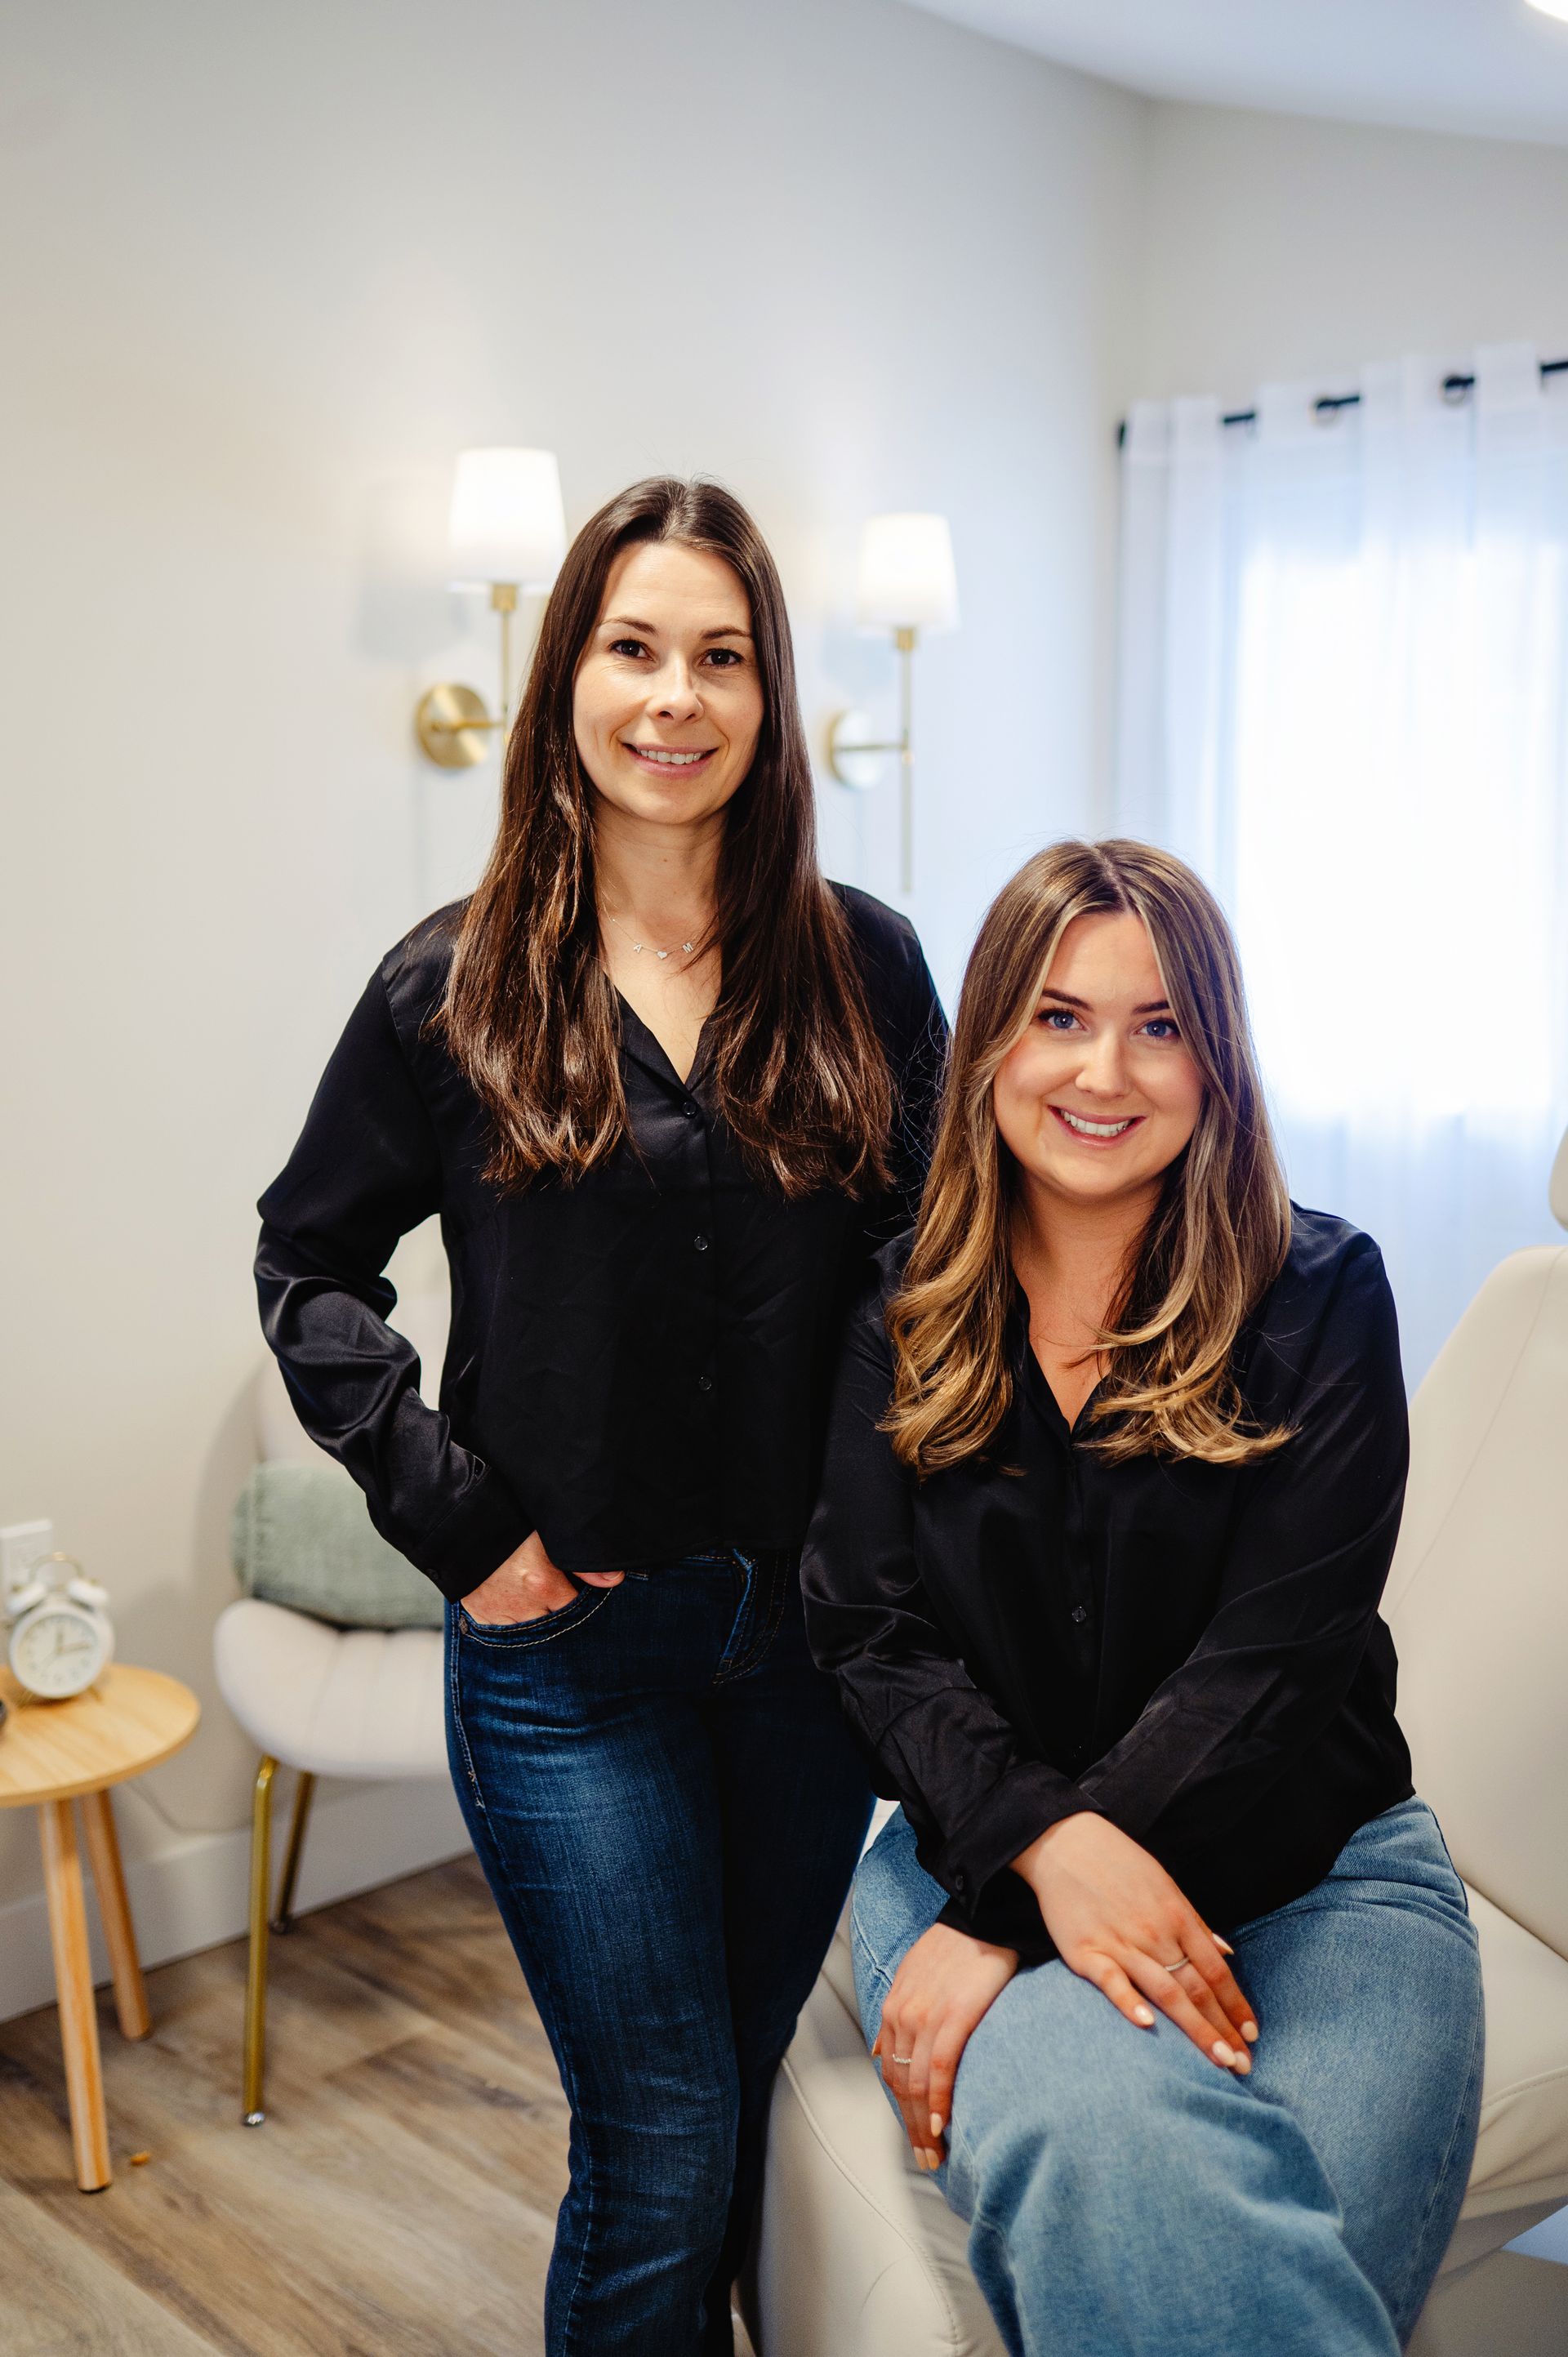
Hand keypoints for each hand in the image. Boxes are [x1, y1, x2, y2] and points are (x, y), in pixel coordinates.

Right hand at [460, 1530, 623, 1625]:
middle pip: (555, 1628)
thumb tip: (615, 1580)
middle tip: (562, 1602)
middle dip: (562, 1618)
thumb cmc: (508, 1522)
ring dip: (538, 1622)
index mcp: (543, 1585)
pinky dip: (514, 1625)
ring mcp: (498, 1614)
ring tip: (542, 1606)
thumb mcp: (548, 1535)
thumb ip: (582, 1561)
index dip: (582, 1603)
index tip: (582, 1594)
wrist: (458, 1523)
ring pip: (530, 1634)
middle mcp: (522, 1606)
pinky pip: (503, 1633)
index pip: (576, 1610)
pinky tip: (520, 1611)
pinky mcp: (479, 1616)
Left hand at [872, 1922, 1018, 2170]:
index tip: (916, 2136)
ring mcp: (926, 2017)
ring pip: (918, 2084)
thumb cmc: (956, 1947)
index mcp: (894, 2007)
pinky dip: (939, 2100)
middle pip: (902, 2085)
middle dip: (912, 2127)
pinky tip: (943, 2124)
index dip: (902, 2110)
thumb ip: (896, 2014)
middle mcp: (904, 2016)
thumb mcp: (913, 1975)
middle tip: (926, 2158)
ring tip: (936, 2153)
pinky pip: (940, 2069)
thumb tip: (881, 2052)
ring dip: (925, 2125)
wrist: (985, 1916)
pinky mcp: (954, 2017)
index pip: (892, 2072)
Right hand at [1013, 1812, 1257, 2072]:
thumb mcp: (1165, 1885)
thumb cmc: (1119, 1864)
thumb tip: (1227, 1952)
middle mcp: (1156, 1933)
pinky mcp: (1086, 1951)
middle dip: (1224, 2029)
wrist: (1065, 1842)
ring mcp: (1121, 1943)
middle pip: (1198, 1989)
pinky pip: (1112, 1981)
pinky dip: (1130, 2003)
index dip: (1236, 2004)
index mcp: (1177, 1916)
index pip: (1216, 1970)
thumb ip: (1195, 1923)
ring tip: (1220, 2061)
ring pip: (1166, 1993)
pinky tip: (1147, 2026)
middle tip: (1245, 2066)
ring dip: (1196, 2029)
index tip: (1252, 2034)